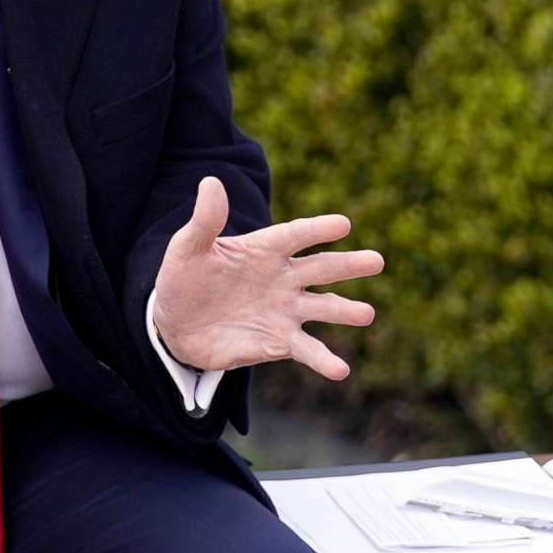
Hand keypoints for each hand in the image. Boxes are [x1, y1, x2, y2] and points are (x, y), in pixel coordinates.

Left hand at [150, 176, 383, 380]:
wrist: (175, 326)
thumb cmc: (183, 280)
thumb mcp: (187, 248)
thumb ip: (205, 220)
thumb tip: (211, 182)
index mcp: (264, 249)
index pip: (296, 235)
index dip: (318, 230)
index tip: (344, 225)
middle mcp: (282, 278)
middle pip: (321, 268)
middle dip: (348, 265)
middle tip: (377, 261)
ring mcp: (284, 311)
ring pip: (322, 308)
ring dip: (345, 311)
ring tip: (367, 314)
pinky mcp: (279, 342)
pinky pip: (307, 350)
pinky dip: (325, 361)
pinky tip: (341, 370)